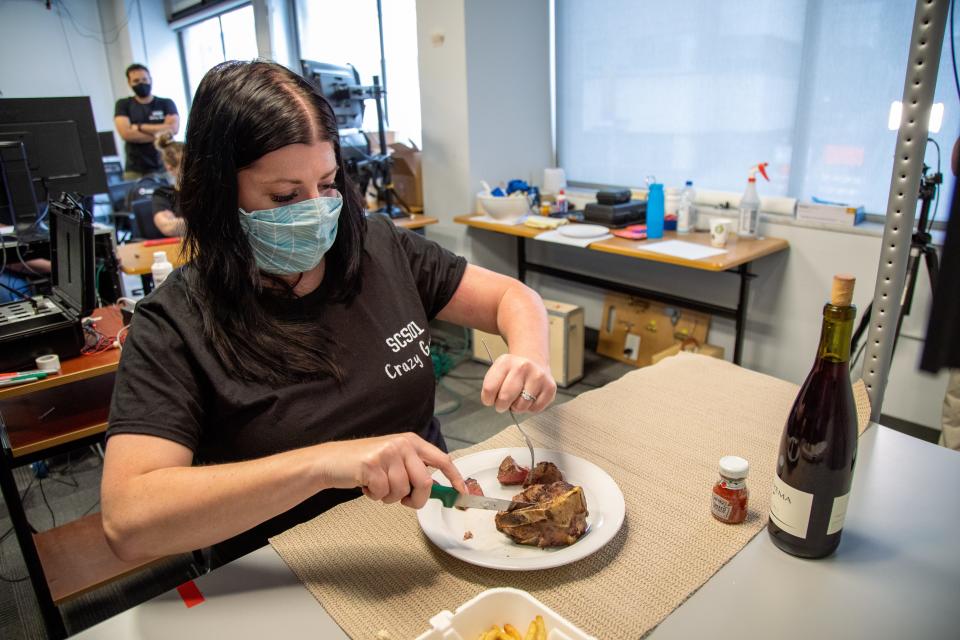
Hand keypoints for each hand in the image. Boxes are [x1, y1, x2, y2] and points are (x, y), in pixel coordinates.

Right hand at [316, 433, 465, 508]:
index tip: (462, 492)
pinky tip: (367, 485)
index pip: (441, 459)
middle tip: (403, 499)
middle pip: (425, 482)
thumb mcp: (395, 460)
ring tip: (377, 485)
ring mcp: (387, 453)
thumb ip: (415, 469)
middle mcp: (402, 444)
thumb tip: (440, 490)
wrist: (332, 461)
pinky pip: (384, 493)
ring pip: (403, 491)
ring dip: (390, 497)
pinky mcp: (372, 464)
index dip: (454, 478)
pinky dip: (375, 496)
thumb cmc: (365, 464)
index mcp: (412, 442)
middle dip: (416, 499)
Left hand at [481, 354, 556, 413]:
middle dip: (501, 406)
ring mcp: (538, 376)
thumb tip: (492, 402)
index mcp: (505, 362)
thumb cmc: (512, 373)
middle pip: (505, 398)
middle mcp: (522, 366)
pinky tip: (530, 398)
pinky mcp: (550, 387)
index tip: (490, 399)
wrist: (533, 363)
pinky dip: (530, 408)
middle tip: (503, 404)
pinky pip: (535, 409)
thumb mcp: (497, 373)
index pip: (489, 388)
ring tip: (518, 398)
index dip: (488, 399)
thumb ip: (491, 387)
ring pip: (521, 406)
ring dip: (516, 408)